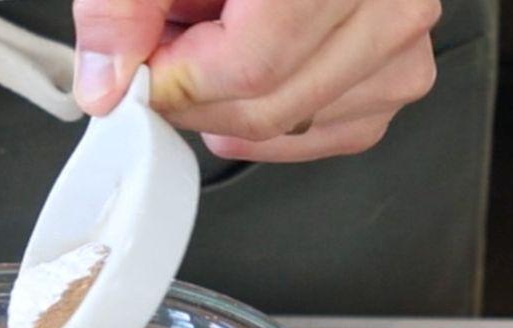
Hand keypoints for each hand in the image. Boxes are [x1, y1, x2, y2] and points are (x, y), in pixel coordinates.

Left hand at [72, 0, 439, 160]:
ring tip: (210, 44)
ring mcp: (405, 31)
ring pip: (300, 123)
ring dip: (232, 108)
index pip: (249, 66)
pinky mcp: (405, 62)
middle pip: (269, 105)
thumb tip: (107, 84)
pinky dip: (282, 123)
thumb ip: (122, 7)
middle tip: (164, 56)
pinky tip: (250, 80)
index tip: (139, 69)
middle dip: (195, 98)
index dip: (176, 82)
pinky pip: (341, 130)